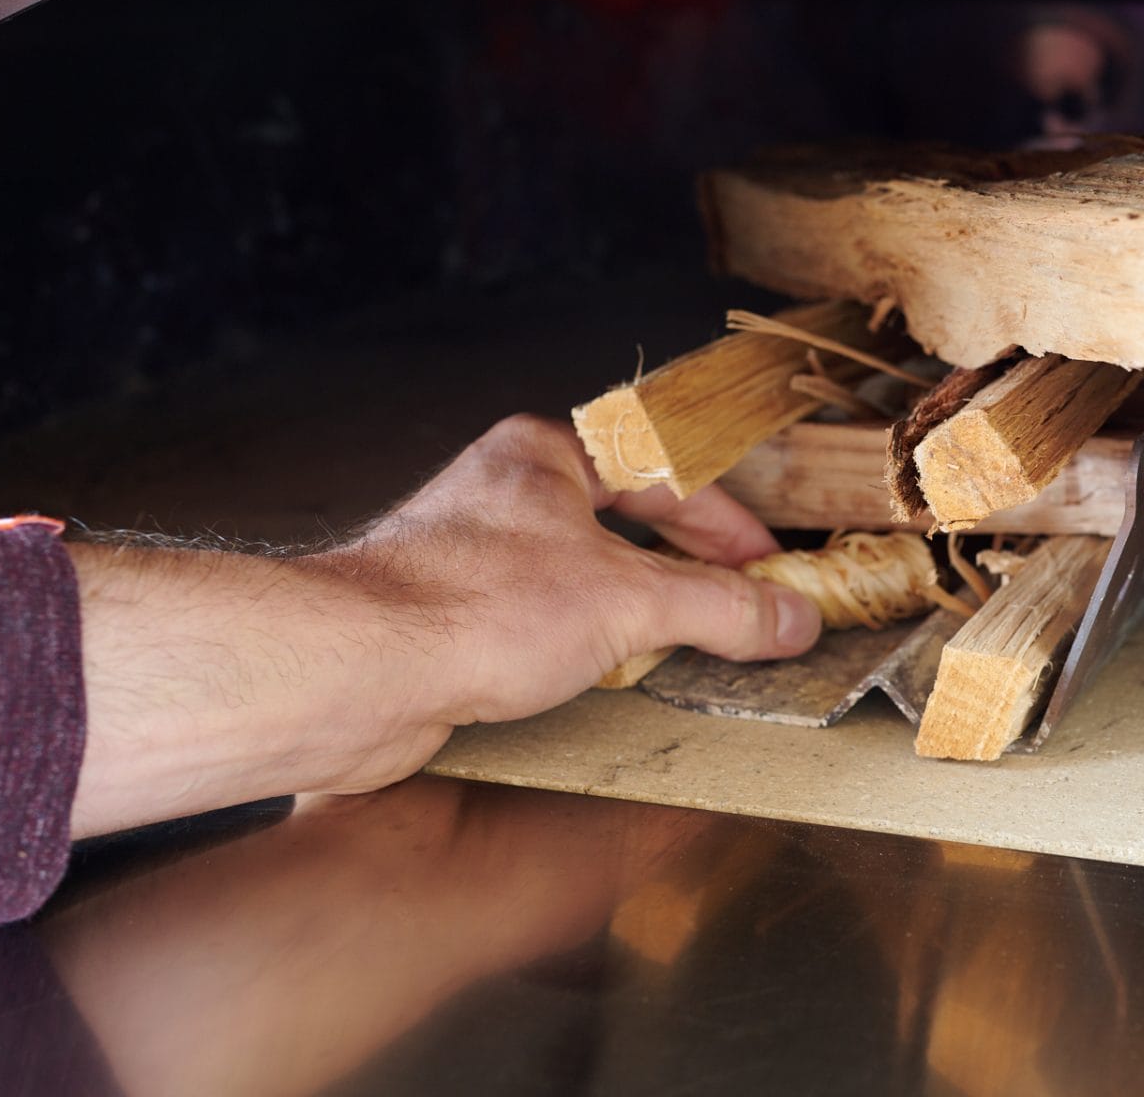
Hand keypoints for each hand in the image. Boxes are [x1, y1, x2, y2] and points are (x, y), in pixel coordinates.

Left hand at [68, 415, 820, 836]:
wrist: (353, 674)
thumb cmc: (469, 608)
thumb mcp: (627, 600)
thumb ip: (720, 607)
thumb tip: (789, 616)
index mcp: (545, 456)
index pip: (663, 475)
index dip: (728, 525)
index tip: (769, 569)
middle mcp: (505, 496)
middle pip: (625, 526)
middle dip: (687, 573)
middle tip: (741, 613)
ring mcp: (473, 560)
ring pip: (583, 580)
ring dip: (636, 617)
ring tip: (684, 653)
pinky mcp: (450, 622)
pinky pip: (544, 628)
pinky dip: (587, 654)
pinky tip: (607, 686)